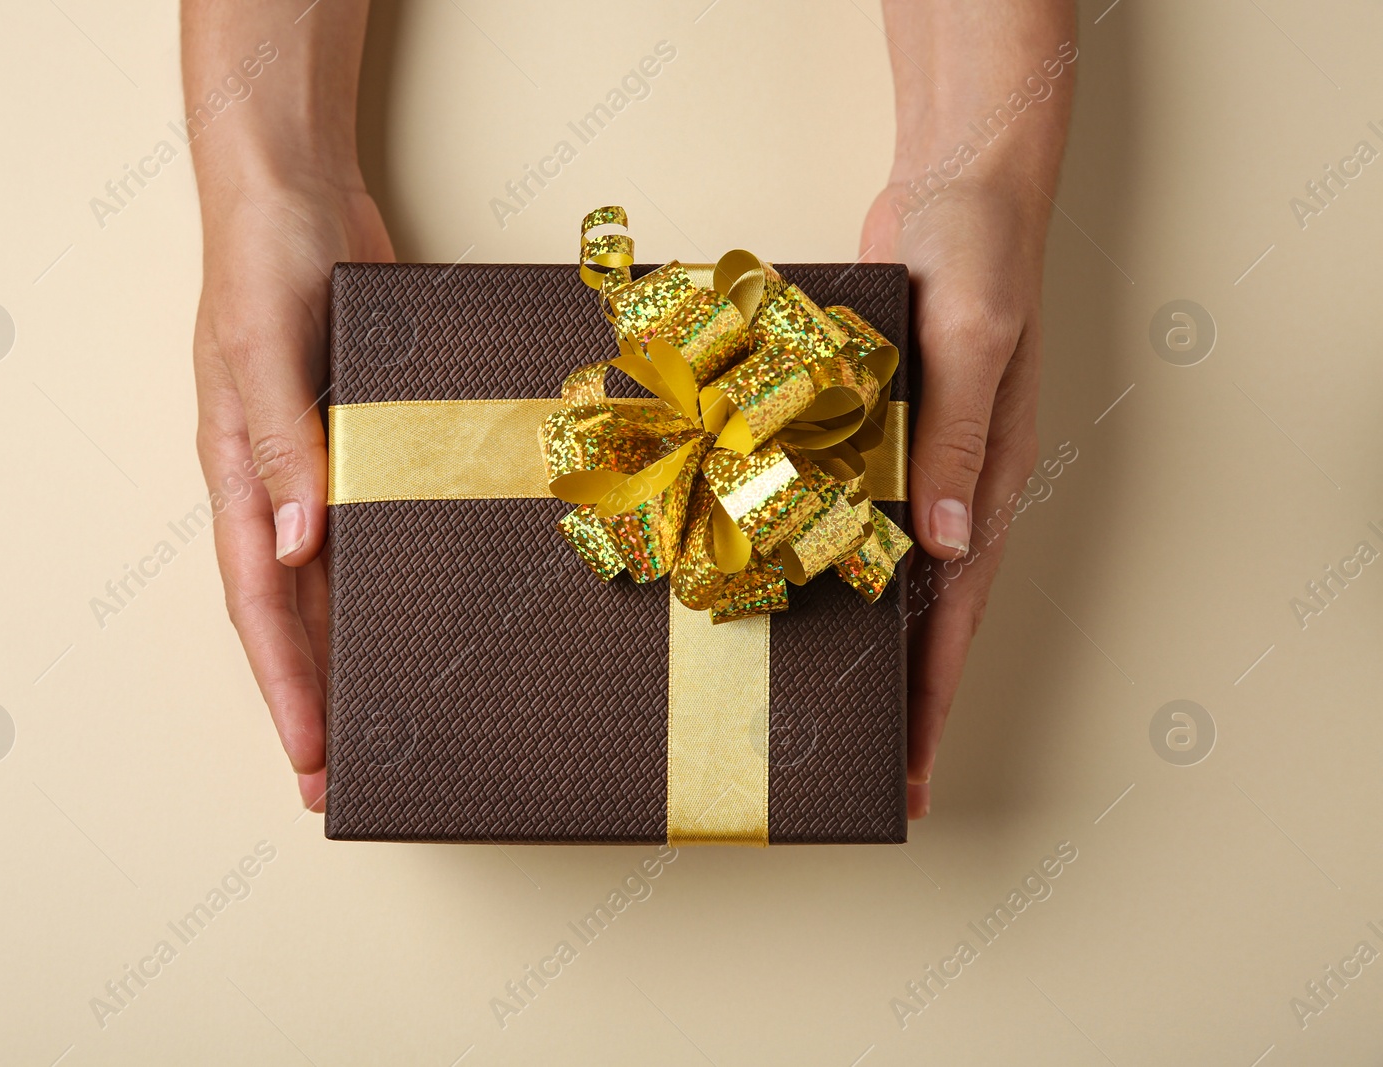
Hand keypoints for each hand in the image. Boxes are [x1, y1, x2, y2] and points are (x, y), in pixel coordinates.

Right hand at [194, 179, 392, 810]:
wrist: (300, 186)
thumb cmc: (259, 255)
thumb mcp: (257, 349)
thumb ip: (278, 446)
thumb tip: (296, 550)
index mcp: (237, 472)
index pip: (258, 606)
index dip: (284, 687)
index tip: (309, 759)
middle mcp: (278, 482)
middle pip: (297, 613)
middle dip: (319, 696)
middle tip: (350, 775)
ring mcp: (323, 461)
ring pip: (342, 579)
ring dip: (362, 647)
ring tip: (395, 717)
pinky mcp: (367, 433)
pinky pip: (383, 517)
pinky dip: (400, 567)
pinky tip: (431, 604)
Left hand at [861, 177, 1046, 818]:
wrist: (956, 180)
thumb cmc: (979, 251)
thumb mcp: (973, 341)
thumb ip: (961, 440)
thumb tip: (951, 544)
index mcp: (992, 477)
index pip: (959, 615)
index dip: (931, 700)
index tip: (906, 775)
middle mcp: (954, 483)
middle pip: (920, 613)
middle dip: (891, 695)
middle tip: (848, 769)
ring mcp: (913, 459)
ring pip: (880, 569)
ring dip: (853, 633)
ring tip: (811, 699)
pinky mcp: (875, 427)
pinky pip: (846, 506)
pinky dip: (822, 551)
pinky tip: (782, 583)